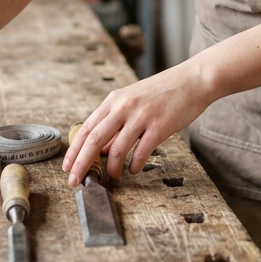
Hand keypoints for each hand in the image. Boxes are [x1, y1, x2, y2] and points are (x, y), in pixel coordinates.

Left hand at [62, 60, 213, 184]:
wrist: (193, 80)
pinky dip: (134, 166)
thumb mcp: (133, 100)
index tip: (67, 167)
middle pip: (94, 140)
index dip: (74, 150)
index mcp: (114, 99)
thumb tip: (99, 149)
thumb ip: (115, 122)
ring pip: (116, 150)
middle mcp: (124, 107)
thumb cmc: (163, 92)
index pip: (86, 128)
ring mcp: (141, 117)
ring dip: (111, 169)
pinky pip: (141, 152)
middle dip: (81, 164)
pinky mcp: (159, 127)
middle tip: (75, 181)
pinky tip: (134, 170)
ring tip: (113, 178)